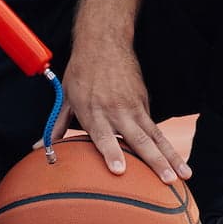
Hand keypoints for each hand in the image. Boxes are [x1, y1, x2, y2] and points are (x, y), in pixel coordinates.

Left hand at [51, 36, 191, 185]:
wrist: (104, 42)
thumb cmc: (81, 73)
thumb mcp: (66, 98)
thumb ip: (57, 127)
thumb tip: (38, 148)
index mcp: (94, 112)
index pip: (104, 136)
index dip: (111, 153)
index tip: (119, 170)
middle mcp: (117, 111)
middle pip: (139, 140)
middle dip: (155, 162)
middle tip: (167, 180)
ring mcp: (134, 107)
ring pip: (156, 136)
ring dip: (171, 157)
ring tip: (184, 175)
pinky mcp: (144, 102)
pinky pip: (156, 128)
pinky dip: (167, 146)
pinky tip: (178, 164)